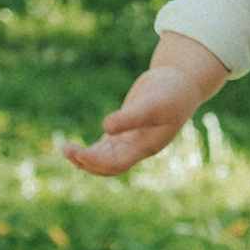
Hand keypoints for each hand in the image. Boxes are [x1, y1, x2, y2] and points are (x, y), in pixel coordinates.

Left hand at [63, 32, 226, 176]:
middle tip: (67, 148)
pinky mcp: (126, 131)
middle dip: (87, 161)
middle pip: (108, 166)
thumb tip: (105, 128)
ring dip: (85, 158)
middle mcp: (138, 148)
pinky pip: (106, 148)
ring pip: (105, 159)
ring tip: (66, 148)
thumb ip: (131, 116)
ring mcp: (132, 141)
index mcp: (146, 146)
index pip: (117, 164)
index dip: (96, 162)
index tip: (78, 153)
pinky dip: (91, 150)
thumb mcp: (153, 103)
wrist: (183, 83)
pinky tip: (76, 148)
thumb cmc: (172, 92)